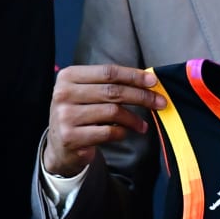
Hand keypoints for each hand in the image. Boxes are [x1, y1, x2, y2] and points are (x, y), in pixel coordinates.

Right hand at [43, 64, 165, 176]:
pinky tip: (124, 133)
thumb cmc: (79, 114)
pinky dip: (121, 132)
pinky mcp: (71, 136)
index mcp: (68, 76)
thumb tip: (147, 81)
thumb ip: (108, 85)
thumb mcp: (86, 93)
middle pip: (112, 91)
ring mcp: (65, 116)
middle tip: (160, 102)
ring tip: (143, 125)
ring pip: (113, 112)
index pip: (108, 72)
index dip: (133, 76)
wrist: (59, 146)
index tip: (153, 81)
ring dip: (134, 119)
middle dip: (141, 96)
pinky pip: (108, 132)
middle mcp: (63, 94)